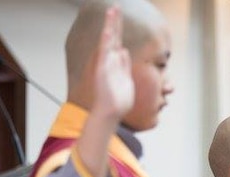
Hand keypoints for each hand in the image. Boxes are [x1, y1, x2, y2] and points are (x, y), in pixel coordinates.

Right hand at [92, 6, 133, 121]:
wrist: (111, 112)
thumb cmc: (118, 99)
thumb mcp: (126, 78)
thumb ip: (124, 64)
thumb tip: (124, 50)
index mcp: (116, 62)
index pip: (118, 41)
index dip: (118, 28)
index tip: (118, 14)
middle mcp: (109, 61)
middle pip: (114, 37)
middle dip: (114, 22)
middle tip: (115, 6)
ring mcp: (106, 64)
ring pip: (109, 41)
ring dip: (111, 26)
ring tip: (112, 11)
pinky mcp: (104, 70)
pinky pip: (106, 53)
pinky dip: (107, 42)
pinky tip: (109, 31)